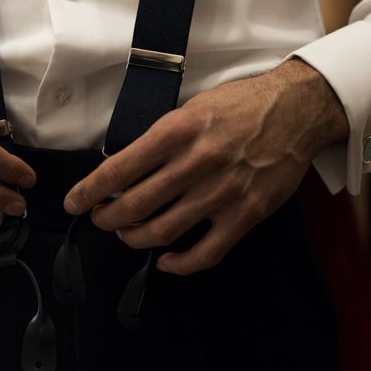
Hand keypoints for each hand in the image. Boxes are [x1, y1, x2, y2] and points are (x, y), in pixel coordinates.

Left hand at [64, 59, 347, 274]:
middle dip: (106, 219)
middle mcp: (195, 163)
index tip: (73, 203)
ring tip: (127, 234)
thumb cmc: (240, 105)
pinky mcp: (245, 215)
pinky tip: (166, 261)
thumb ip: (158, 139)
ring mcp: (222, 193)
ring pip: (162, 232)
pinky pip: (205, 254)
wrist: (297, 110)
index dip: (87, 192)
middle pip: (133, 206)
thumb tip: (123, 169)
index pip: (116, 170)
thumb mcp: (190, 109)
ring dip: (134, 239)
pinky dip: (179, 265)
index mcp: (176, 132)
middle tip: (100, 218)